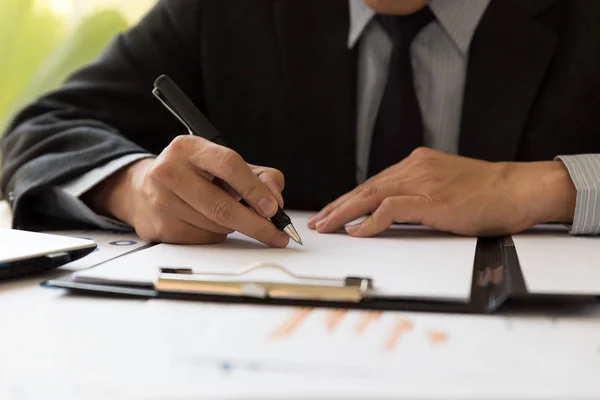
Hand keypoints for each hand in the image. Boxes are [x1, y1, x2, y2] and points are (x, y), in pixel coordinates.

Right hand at [83, 135, 289, 246]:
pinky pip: (203, 239)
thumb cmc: (194, 175)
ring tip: (229, 215)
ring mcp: (161, 200)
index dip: (254, 189)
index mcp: (189, 148)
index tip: (273, 208)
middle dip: (256, 224)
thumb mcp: (224, 165)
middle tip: (276, 234)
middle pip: (222, 205)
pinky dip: (217, 235)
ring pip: (216, 226)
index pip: (229, 164)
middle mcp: (170, 171)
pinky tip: (209, 222)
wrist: (144, 190)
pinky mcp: (160, 227)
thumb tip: (275, 201)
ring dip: (234, 227)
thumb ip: (259, 176)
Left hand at [308, 147, 575, 236]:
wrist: (518, 188)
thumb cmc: (488, 191)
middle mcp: (415, 168)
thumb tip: (394, 211)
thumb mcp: (446, 185)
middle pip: (366, 188)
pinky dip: (370, 221)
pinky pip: (391, 210)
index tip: (333, 211)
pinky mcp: (432, 200)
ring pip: (371, 195)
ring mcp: (422, 183)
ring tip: (326, 226)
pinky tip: (357, 232)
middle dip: (338, 206)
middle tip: (318, 221)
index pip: (374, 183)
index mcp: (417, 164)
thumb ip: (419, 193)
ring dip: (344, 213)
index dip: (350, 199)